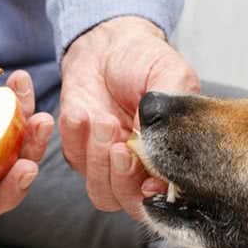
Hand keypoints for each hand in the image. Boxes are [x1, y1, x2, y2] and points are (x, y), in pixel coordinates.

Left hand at [59, 16, 199, 219]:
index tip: (149, 180)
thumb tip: (156, 150)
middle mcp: (142, 168)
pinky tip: (80, 113)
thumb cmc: (146, 60)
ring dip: (99, 162)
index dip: (158, 197)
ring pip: (102, 193)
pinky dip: (76, 139)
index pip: (168, 196)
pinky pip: (75, 161)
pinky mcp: (80, 150)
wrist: (109, 43)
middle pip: (132, 204)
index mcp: (171, 157)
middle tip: (120, 146)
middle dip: (124, 179)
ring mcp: (110, 163)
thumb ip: (171, 114)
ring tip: (102, 121)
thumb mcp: (172, 77)